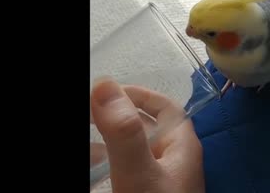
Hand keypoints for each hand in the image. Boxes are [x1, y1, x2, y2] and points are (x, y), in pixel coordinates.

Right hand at [90, 77, 204, 192]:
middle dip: (116, 118)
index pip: (167, 108)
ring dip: (109, 144)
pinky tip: (93, 169)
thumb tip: (105, 86)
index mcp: (183, 148)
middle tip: (89, 113)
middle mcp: (175, 163)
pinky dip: (109, 166)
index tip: (108, 93)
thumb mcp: (141, 173)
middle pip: (147, 129)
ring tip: (87, 137)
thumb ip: (126, 133)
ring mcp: (163, 183)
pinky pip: (128, 175)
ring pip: (134, 154)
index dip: (140, 95)